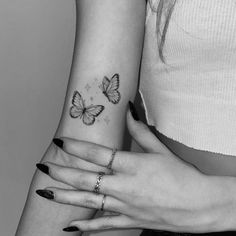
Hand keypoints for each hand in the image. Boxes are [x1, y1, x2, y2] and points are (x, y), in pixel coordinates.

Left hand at [36, 107, 212, 232]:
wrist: (198, 205)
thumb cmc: (181, 176)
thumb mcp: (160, 149)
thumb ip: (140, 130)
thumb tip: (129, 110)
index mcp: (131, 165)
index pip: (97, 153)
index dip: (76, 147)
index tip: (60, 142)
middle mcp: (124, 186)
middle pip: (86, 178)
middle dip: (62, 171)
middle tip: (43, 167)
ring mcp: (125, 206)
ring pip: (88, 201)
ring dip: (65, 196)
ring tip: (45, 192)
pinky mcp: (130, 220)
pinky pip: (103, 225)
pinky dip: (85, 228)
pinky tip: (68, 228)